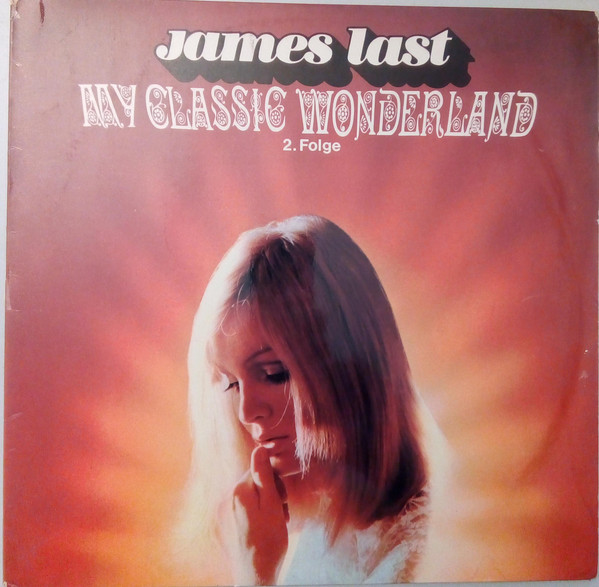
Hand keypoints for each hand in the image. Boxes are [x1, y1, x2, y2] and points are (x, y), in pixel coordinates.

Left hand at [231, 446, 288, 584]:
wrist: (258, 572)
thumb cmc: (268, 539)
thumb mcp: (271, 503)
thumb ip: (264, 475)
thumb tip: (259, 448)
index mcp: (240, 490)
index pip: (261, 468)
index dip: (276, 479)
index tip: (282, 496)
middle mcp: (235, 496)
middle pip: (262, 480)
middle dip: (277, 492)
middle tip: (282, 509)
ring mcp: (238, 508)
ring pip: (264, 493)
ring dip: (276, 503)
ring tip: (280, 519)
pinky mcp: (243, 519)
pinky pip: (260, 506)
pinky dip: (271, 512)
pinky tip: (276, 524)